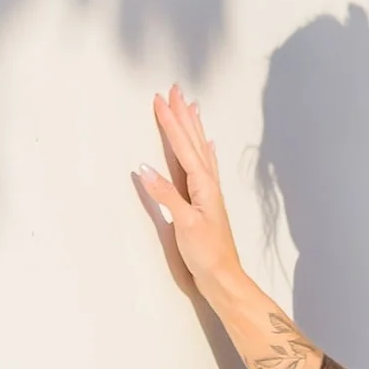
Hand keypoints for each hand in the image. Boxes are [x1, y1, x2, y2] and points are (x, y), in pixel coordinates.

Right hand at [132, 85, 245, 299]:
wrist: (224, 278)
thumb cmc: (206, 254)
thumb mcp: (184, 224)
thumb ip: (166, 196)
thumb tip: (145, 168)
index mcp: (203, 185)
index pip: (183, 147)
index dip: (171, 123)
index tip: (159, 100)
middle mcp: (208, 184)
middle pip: (193, 142)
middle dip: (183, 115)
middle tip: (175, 90)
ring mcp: (208, 192)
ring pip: (199, 150)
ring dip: (193, 128)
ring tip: (191, 106)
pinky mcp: (206, 203)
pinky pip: (204, 167)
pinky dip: (203, 152)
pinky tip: (208, 145)